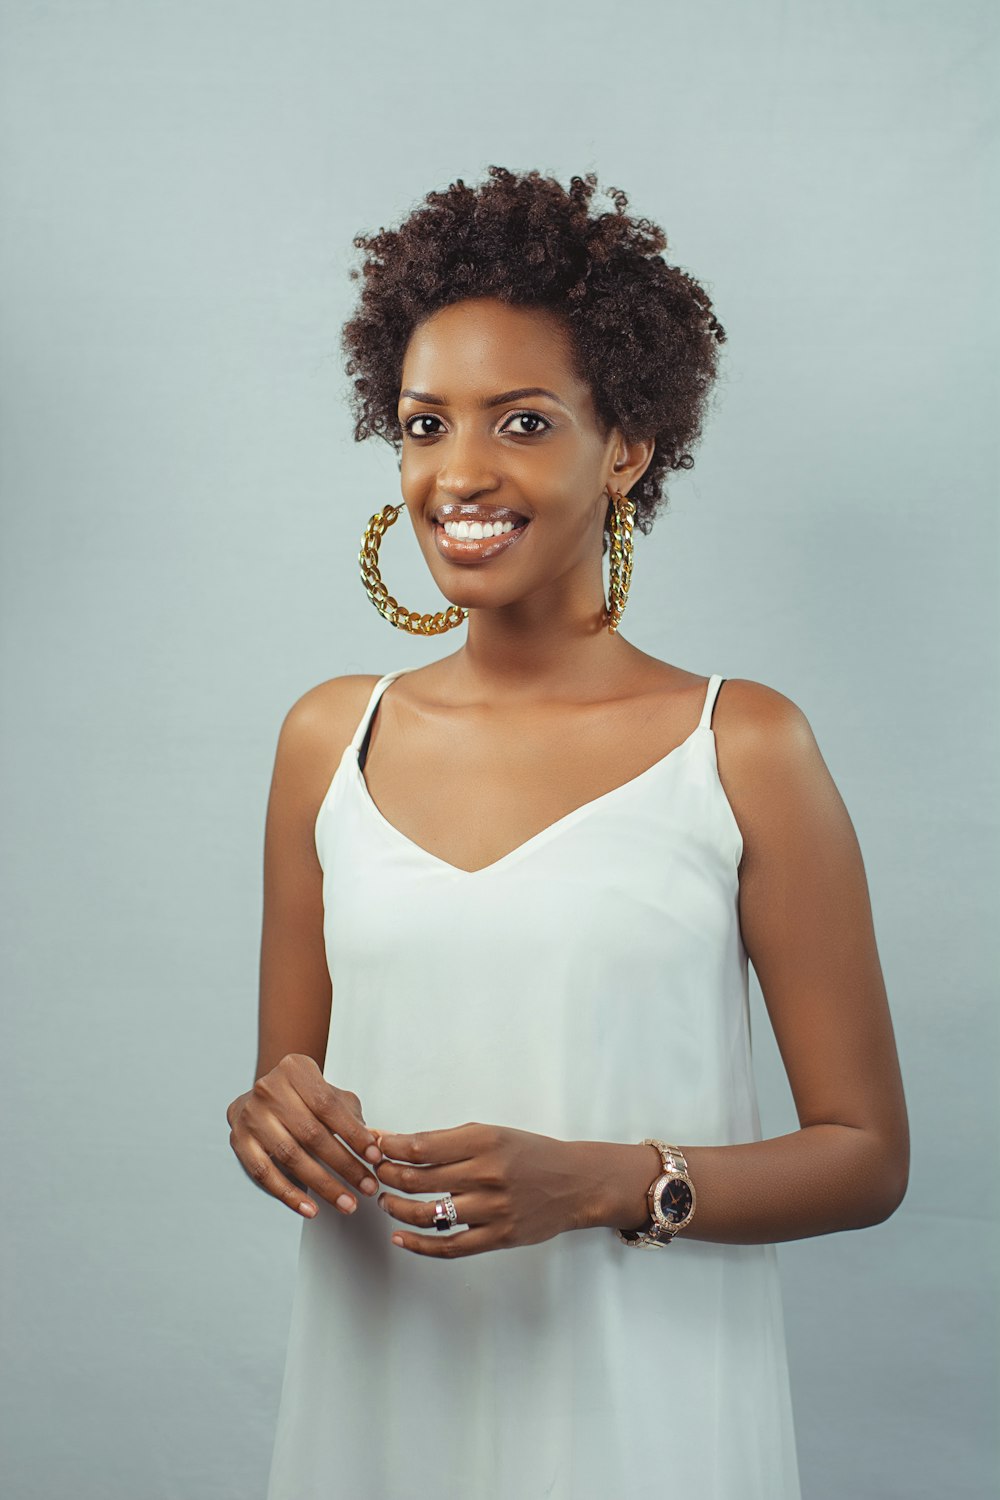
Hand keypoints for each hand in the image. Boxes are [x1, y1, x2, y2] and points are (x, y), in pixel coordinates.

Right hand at [226, 1054, 383, 1217]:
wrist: (263, 1097)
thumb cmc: (303, 1097)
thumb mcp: (329, 1095)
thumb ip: (351, 1116)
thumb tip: (375, 1143)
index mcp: (294, 1069)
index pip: (328, 1105)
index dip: (354, 1134)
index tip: (374, 1156)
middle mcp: (269, 1089)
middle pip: (311, 1133)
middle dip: (344, 1165)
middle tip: (366, 1185)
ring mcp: (251, 1116)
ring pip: (291, 1156)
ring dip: (323, 1185)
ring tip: (346, 1202)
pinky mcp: (239, 1141)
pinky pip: (265, 1174)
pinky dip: (290, 1195)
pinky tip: (311, 1207)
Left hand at [373, 1122, 592, 1257]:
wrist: (575, 1183)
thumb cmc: (529, 1154)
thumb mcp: (492, 1134)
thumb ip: (448, 1141)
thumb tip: (398, 1142)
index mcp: (484, 1142)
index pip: (423, 1147)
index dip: (390, 1148)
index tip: (374, 1146)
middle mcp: (488, 1174)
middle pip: (419, 1180)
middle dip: (387, 1176)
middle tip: (374, 1173)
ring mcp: (494, 1209)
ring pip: (429, 1214)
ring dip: (397, 1208)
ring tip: (385, 1201)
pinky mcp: (498, 1237)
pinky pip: (449, 1247)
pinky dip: (419, 1245)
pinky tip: (400, 1237)